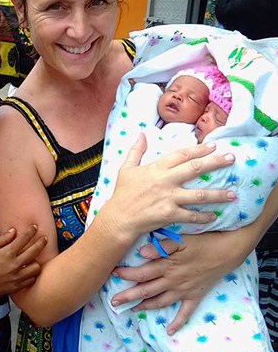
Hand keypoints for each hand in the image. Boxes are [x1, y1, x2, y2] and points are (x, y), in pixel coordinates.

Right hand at [0, 224, 46, 300]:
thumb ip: (2, 239)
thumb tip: (13, 231)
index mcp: (7, 253)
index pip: (24, 239)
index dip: (31, 231)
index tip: (35, 227)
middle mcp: (14, 265)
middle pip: (35, 251)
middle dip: (41, 242)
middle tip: (44, 239)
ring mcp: (16, 277)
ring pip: (36, 268)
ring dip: (36, 261)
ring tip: (35, 258)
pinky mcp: (15, 287)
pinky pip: (31, 280)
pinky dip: (32, 275)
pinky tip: (29, 271)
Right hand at [106, 134, 235, 238]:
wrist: (119, 217)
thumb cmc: (122, 193)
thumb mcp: (126, 168)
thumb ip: (136, 150)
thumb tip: (141, 134)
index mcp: (157, 168)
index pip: (182, 155)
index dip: (199, 149)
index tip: (213, 146)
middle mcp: (166, 181)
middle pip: (195, 169)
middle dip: (215, 163)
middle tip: (232, 159)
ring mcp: (169, 198)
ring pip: (198, 195)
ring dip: (217, 194)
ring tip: (233, 193)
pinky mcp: (169, 214)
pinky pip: (190, 215)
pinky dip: (203, 217)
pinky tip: (213, 216)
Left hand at [111, 231, 245, 332]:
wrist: (228, 250)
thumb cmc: (203, 241)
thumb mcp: (182, 239)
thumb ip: (161, 246)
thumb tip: (141, 253)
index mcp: (167, 265)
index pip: (142, 272)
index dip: (126, 274)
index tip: (112, 274)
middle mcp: (173, 281)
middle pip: (146, 290)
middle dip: (128, 296)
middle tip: (113, 302)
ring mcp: (184, 290)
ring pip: (161, 302)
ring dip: (146, 307)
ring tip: (132, 310)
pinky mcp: (195, 295)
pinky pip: (186, 312)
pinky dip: (178, 322)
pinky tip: (170, 331)